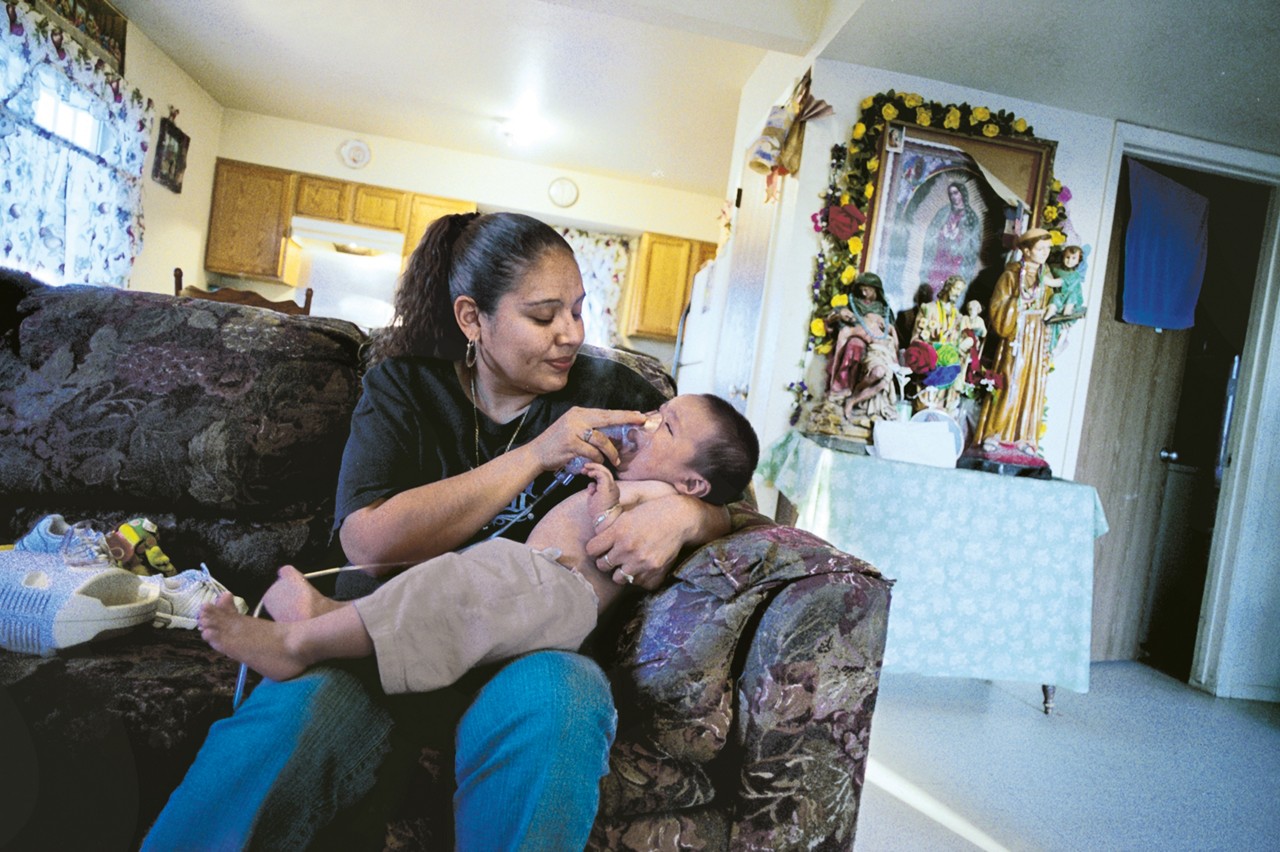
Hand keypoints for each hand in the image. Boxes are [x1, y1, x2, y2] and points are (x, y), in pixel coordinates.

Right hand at [523, 407, 647, 472]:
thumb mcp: (572, 429)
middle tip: (641, 421)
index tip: (639, 415)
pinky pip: (592, 452)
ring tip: (615, 460)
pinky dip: (597, 458)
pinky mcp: (570, 443)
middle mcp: (576, 418)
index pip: (605, 412)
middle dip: (626, 419)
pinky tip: (598, 462)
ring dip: (611, 452)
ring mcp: (572, 430)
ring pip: (601, 439)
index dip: (623, 414)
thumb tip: (613, 431)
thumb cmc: (557, 444)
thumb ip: (589, 428)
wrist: (536, 454)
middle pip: (607, 418)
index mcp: (578, 413)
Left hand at [581, 462, 619, 519]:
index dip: (595, 472)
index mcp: (611, 490)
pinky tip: (589, 473)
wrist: (604, 519)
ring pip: (605, 471)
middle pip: (606, 471)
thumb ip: (594, 490)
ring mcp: (611, 486)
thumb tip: (591, 485)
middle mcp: (613, 486)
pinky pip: (603, 474)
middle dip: (594, 467)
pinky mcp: (608, 487)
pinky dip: (595, 472)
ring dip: (594, 467)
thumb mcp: (594, 499)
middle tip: (584, 467)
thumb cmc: (599, 513)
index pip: (604, 476)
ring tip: (585, 468)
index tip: (587, 472)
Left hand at [586, 495, 707, 589]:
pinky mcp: (654, 572)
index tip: (601, 547)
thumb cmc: (652, 514)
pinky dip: (639, 577)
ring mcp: (641, 562)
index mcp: (618, 531)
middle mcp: (628, 548)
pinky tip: (643, 567)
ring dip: (621, 572)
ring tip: (629, 563)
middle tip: (615, 555)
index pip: (592, 550)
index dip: (595, 549)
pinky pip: (638, 583)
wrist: (679, 519)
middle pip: (602, 566)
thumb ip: (609, 530)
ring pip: (618, 579)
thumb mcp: (626, 516)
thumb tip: (594, 545)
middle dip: (606, 561)